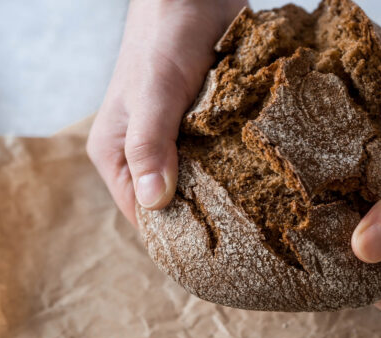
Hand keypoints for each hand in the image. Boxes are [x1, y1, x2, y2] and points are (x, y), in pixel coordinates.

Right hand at [88, 0, 246, 224]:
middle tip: (247, 239)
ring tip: (261, 214)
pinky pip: (220, 161)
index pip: (143, 216)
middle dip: (205, 219)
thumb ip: (150, 145)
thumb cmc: (163, 40)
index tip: (215, 254)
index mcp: (118, 156)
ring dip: (226, 196)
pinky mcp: (203, 130)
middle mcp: (144, 156)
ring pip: (201, 185)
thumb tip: (154, 203)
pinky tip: (263, 182)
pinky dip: (238, 170)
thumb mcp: (153, 94)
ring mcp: (176, 143)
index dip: (175, 236)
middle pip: (174, 205)